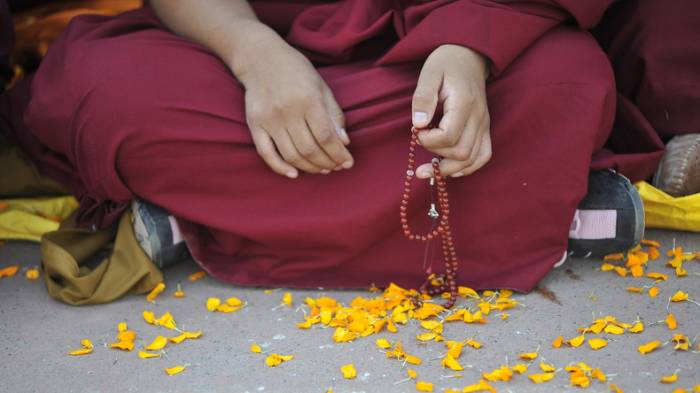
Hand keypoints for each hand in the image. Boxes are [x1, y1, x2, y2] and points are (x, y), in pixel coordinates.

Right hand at [232, 25, 352, 177]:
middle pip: (310, 149)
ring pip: (291, 155)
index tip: (348, 162)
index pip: (326, 137)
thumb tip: (345, 143)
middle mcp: (288, 111)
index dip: (339, 154)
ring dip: (310, 168)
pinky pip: (266, 153)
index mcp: (308, 100)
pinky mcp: (255, 124)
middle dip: (327, 163)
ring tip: (322, 169)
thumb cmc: (297, 72)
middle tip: (336, 167)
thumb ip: (334, 114)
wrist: (260, 58)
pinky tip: (294, 174)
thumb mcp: (322, 87)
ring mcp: (269, 119)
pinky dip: (280, 168)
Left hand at [411, 44, 490, 178]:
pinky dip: (467, 167)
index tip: (416, 131)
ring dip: (448, 168)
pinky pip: (483, 156)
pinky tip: (450, 168)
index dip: (428, 141)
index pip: (448, 137)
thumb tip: (419, 125)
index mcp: (464, 104)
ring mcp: (484, 124)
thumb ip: (423, 98)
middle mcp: (479, 117)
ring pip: (472, 159)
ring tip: (427, 169)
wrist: (468, 56)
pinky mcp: (485, 128)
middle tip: (421, 141)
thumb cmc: (445, 64)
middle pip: (461, 153)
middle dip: (436, 155)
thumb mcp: (429, 74)